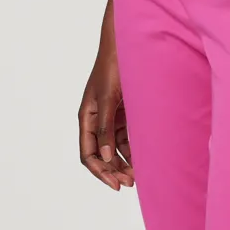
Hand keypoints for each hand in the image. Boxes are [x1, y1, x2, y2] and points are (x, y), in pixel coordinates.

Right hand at [80, 43, 133, 191]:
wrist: (126, 45)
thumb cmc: (112, 67)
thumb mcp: (108, 98)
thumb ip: (106, 127)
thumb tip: (107, 156)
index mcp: (86, 117)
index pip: (88, 153)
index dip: (100, 171)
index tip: (115, 184)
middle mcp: (96, 120)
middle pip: (102, 154)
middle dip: (113, 171)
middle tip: (130, 184)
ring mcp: (111, 117)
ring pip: (115, 148)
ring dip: (124, 163)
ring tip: (137, 177)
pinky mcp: (125, 113)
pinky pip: (126, 137)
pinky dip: (133, 150)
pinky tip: (143, 160)